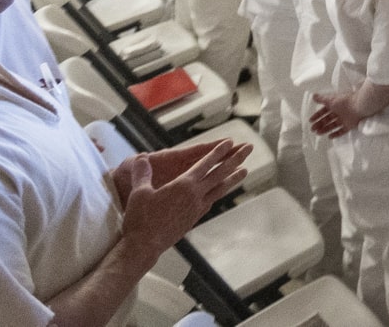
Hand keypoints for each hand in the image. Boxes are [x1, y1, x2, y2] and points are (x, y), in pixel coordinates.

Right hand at [113, 142, 248, 259]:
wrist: (145, 246)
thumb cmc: (140, 219)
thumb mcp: (140, 193)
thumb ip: (142, 173)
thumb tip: (142, 156)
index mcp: (184, 185)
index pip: (204, 164)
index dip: (217, 152)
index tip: (230, 142)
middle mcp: (195, 196)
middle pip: (219, 174)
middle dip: (235, 159)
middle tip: (249, 148)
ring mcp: (197, 209)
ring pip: (219, 190)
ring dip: (233, 178)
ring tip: (245, 171)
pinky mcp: (193, 220)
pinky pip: (210, 202)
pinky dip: (218, 194)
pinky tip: (220, 193)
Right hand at [310, 91, 363, 137]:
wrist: (358, 106)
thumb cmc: (344, 101)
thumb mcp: (330, 99)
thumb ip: (321, 99)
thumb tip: (313, 96)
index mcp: (335, 105)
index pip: (324, 111)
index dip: (317, 116)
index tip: (310, 121)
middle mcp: (339, 112)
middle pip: (327, 119)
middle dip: (319, 124)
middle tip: (312, 129)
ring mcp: (344, 119)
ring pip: (333, 125)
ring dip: (325, 129)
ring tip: (318, 133)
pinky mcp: (349, 125)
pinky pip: (342, 131)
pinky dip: (336, 134)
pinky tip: (329, 137)